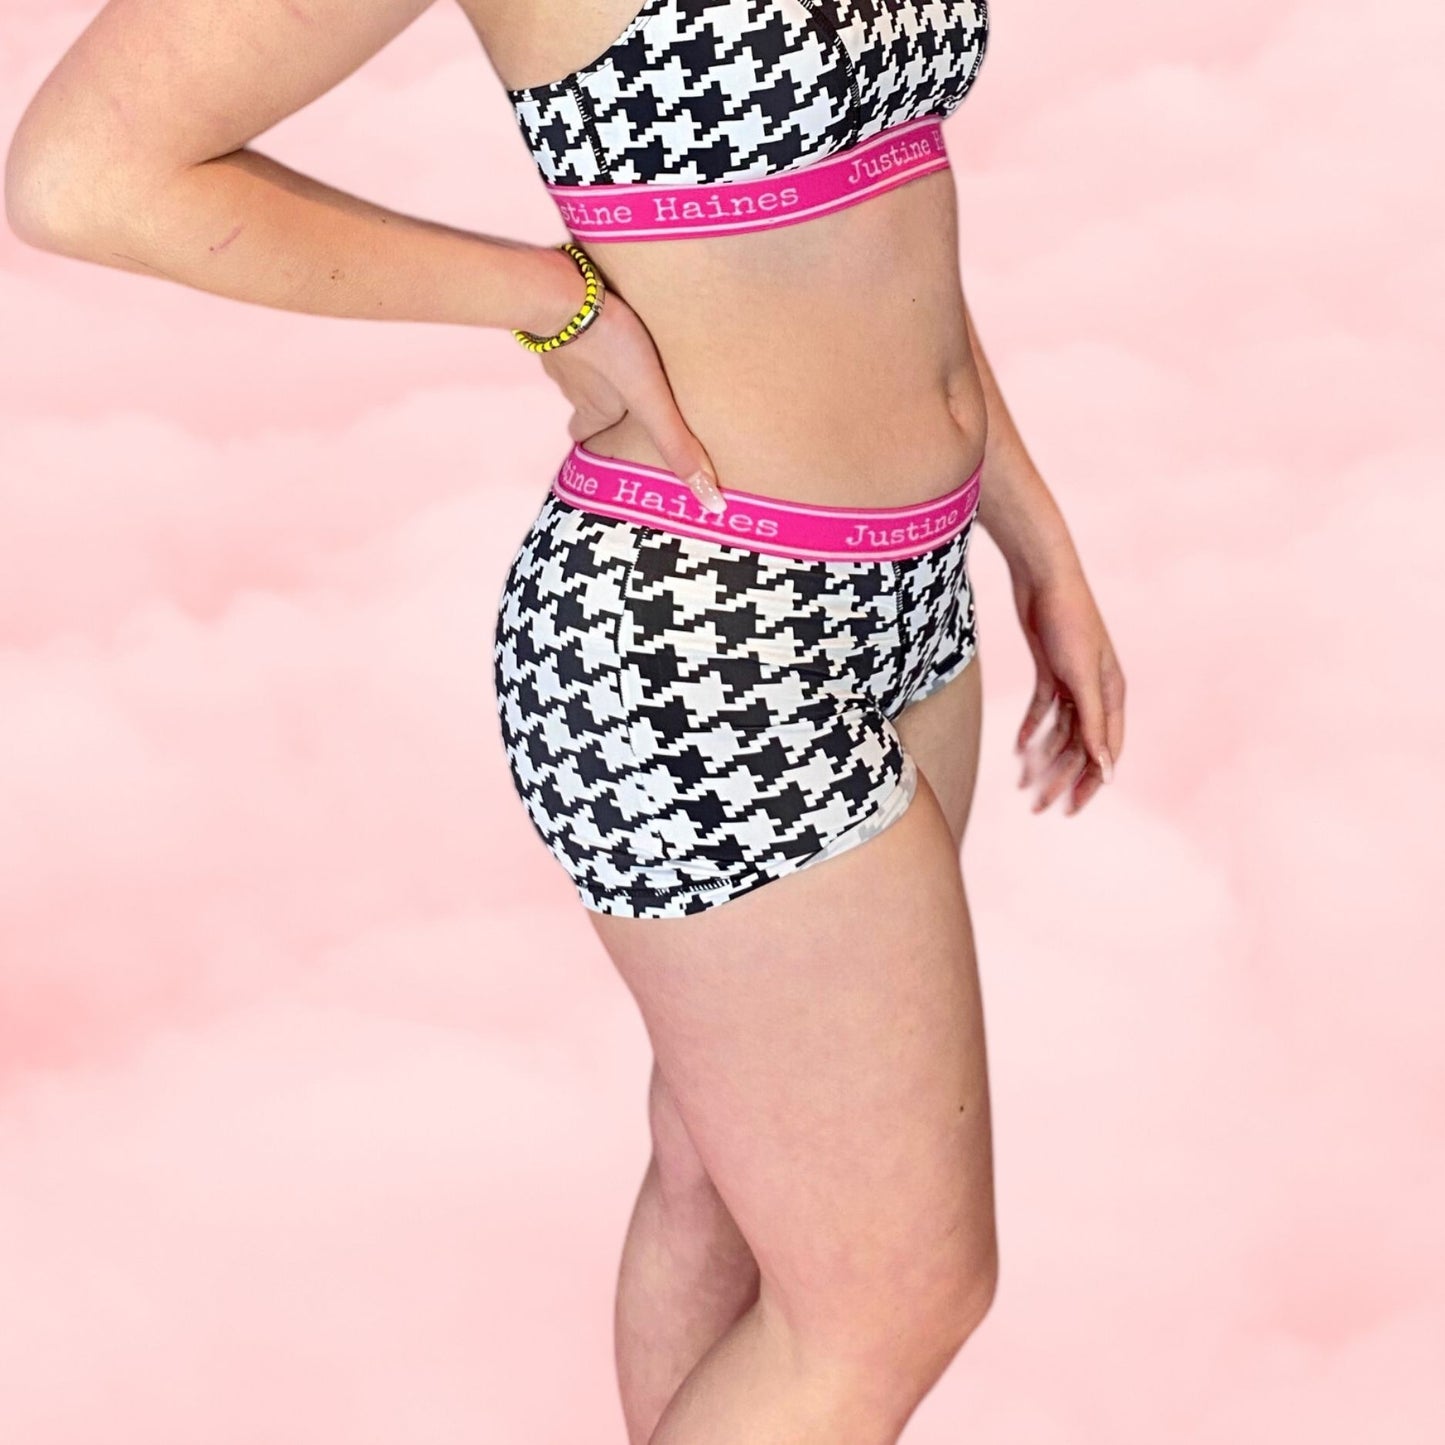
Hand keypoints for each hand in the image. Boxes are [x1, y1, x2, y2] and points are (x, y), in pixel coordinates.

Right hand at [536, 282, 726, 513]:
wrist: (566, 293)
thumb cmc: (610, 348)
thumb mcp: (651, 401)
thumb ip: (676, 444)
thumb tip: (710, 502)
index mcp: (591, 410)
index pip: (583, 435)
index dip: (594, 437)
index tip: (605, 438)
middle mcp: (571, 385)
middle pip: (582, 399)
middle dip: (597, 398)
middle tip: (617, 389)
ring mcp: (559, 348)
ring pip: (576, 363)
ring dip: (593, 359)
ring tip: (616, 348)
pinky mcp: (556, 313)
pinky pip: (569, 326)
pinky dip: (581, 326)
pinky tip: (597, 313)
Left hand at [1011, 561, 1125, 815]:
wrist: (1042, 577)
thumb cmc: (1069, 621)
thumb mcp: (1080, 675)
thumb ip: (1094, 722)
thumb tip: (1106, 767)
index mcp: (1113, 694)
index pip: (1105, 751)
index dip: (1090, 783)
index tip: (1071, 810)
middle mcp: (1097, 691)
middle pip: (1081, 746)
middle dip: (1060, 778)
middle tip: (1038, 807)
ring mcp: (1073, 681)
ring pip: (1060, 732)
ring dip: (1043, 759)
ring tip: (1022, 785)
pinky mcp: (1050, 671)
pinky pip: (1043, 710)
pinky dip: (1031, 730)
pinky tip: (1017, 750)